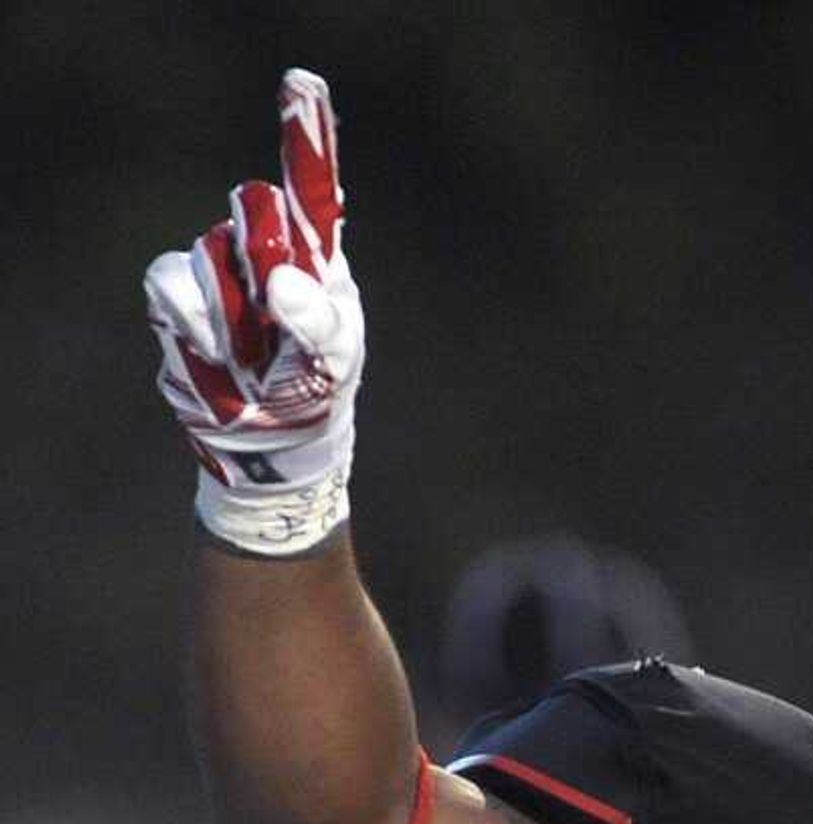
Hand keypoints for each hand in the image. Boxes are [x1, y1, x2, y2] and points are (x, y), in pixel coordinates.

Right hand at [143, 69, 361, 554]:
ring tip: (254, 361)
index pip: (311, 186)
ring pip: (212, 255)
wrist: (268, 444)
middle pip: (254, 209)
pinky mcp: (176, 298)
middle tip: (280, 317)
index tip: (302, 84)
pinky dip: (196, 327)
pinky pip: (173, 290)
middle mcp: (264, 249)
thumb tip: (282, 281)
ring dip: (237, 317)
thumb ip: (317, 320)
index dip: (305, 134)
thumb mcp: (333, 363)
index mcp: (315, 256)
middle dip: (268, 258)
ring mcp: (216, 269)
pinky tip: (217, 359)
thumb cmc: (314, 394)